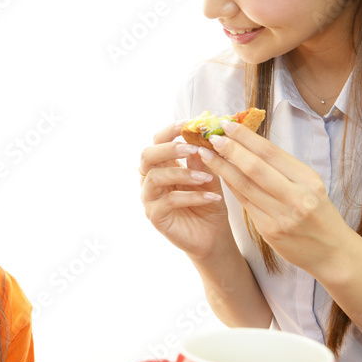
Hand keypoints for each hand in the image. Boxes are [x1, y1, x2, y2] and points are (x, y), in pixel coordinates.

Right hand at [139, 122, 234, 260]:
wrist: (214, 237)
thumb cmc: (210, 205)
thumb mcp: (211, 178)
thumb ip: (204, 160)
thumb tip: (202, 139)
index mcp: (164, 166)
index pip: (158, 141)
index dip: (170, 130)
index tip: (189, 123)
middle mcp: (152, 180)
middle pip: (147, 155)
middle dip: (169, 148)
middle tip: (193, 148)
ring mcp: (150, 198)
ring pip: (155, 177)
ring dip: (183, 173)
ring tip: (207, 177)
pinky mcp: (155, 216)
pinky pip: (168, 201)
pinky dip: (192, 196)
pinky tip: (212, 197)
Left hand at [198, 119, 353, 274]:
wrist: (332, 252)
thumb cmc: (320, 214)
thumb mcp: (312, 186)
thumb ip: (285, 169)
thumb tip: (252, 146)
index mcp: (308, 180)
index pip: (271, 152)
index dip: (246, 137)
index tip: (228, 125)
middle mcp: (296, 197)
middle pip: (255, 167)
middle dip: (230, 149)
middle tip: (212, 136)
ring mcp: (281, 216)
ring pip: (245, 186)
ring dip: (222, 168)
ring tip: (206, 154)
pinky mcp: (269, 231)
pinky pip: (245, 203)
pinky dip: (231, 187)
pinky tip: (220, 176)